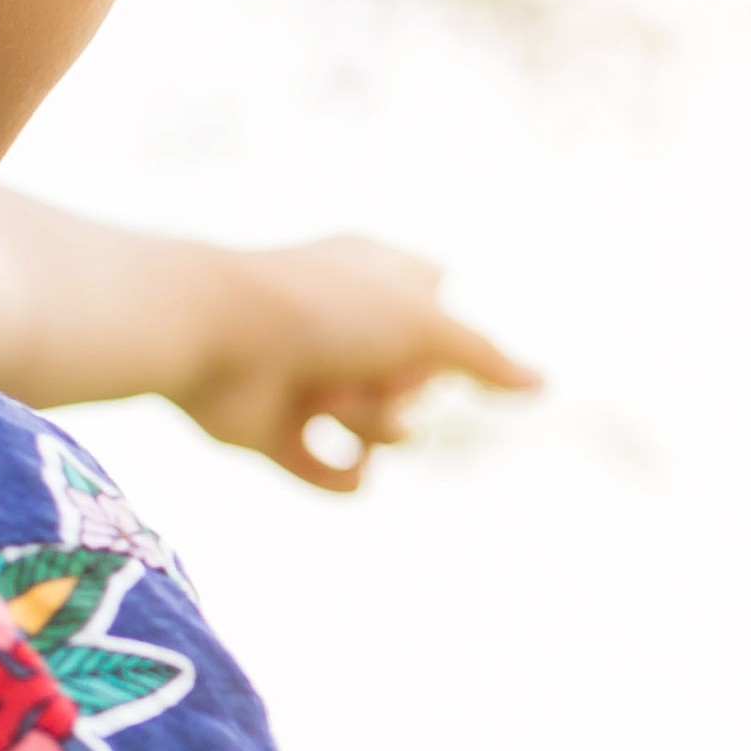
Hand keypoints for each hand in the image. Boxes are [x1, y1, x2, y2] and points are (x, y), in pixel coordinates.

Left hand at [172, 234, 537, 492]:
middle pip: (417, 378)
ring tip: (334, 406)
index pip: (438, 301)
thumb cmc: (319, 310)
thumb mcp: (422, 325)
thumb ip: (483, 359)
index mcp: (373, 277)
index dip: (447, 331)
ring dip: (370, 424)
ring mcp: (306, 377)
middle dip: (407, 389)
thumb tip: (542, 384)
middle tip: (378, 376)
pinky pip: (329, 470)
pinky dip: (338, 473)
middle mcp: (341, 323)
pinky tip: (346, 465)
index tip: (437, 342)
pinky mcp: (273, 428)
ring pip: (379, 425)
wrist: (208, 336)